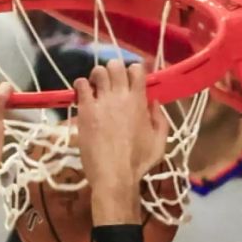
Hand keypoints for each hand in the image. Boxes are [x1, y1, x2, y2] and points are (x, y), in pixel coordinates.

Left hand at [75, 62, 169, 202]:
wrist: (114, 176)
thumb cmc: (138, 163)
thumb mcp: (160, 143)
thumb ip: (160, 120)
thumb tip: (154, 102)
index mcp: (139, 101)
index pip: (137, 69)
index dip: (133, 70)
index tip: (129, 80)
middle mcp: (121, 96)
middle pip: (116, 65)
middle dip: (113, 70)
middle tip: (110, 84)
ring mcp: (102, 102)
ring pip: (98, 72)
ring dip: (97, 77)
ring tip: (96, 88)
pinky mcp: (86, 111)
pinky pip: (81, 85)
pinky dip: (82, 86)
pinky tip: (83, 96)